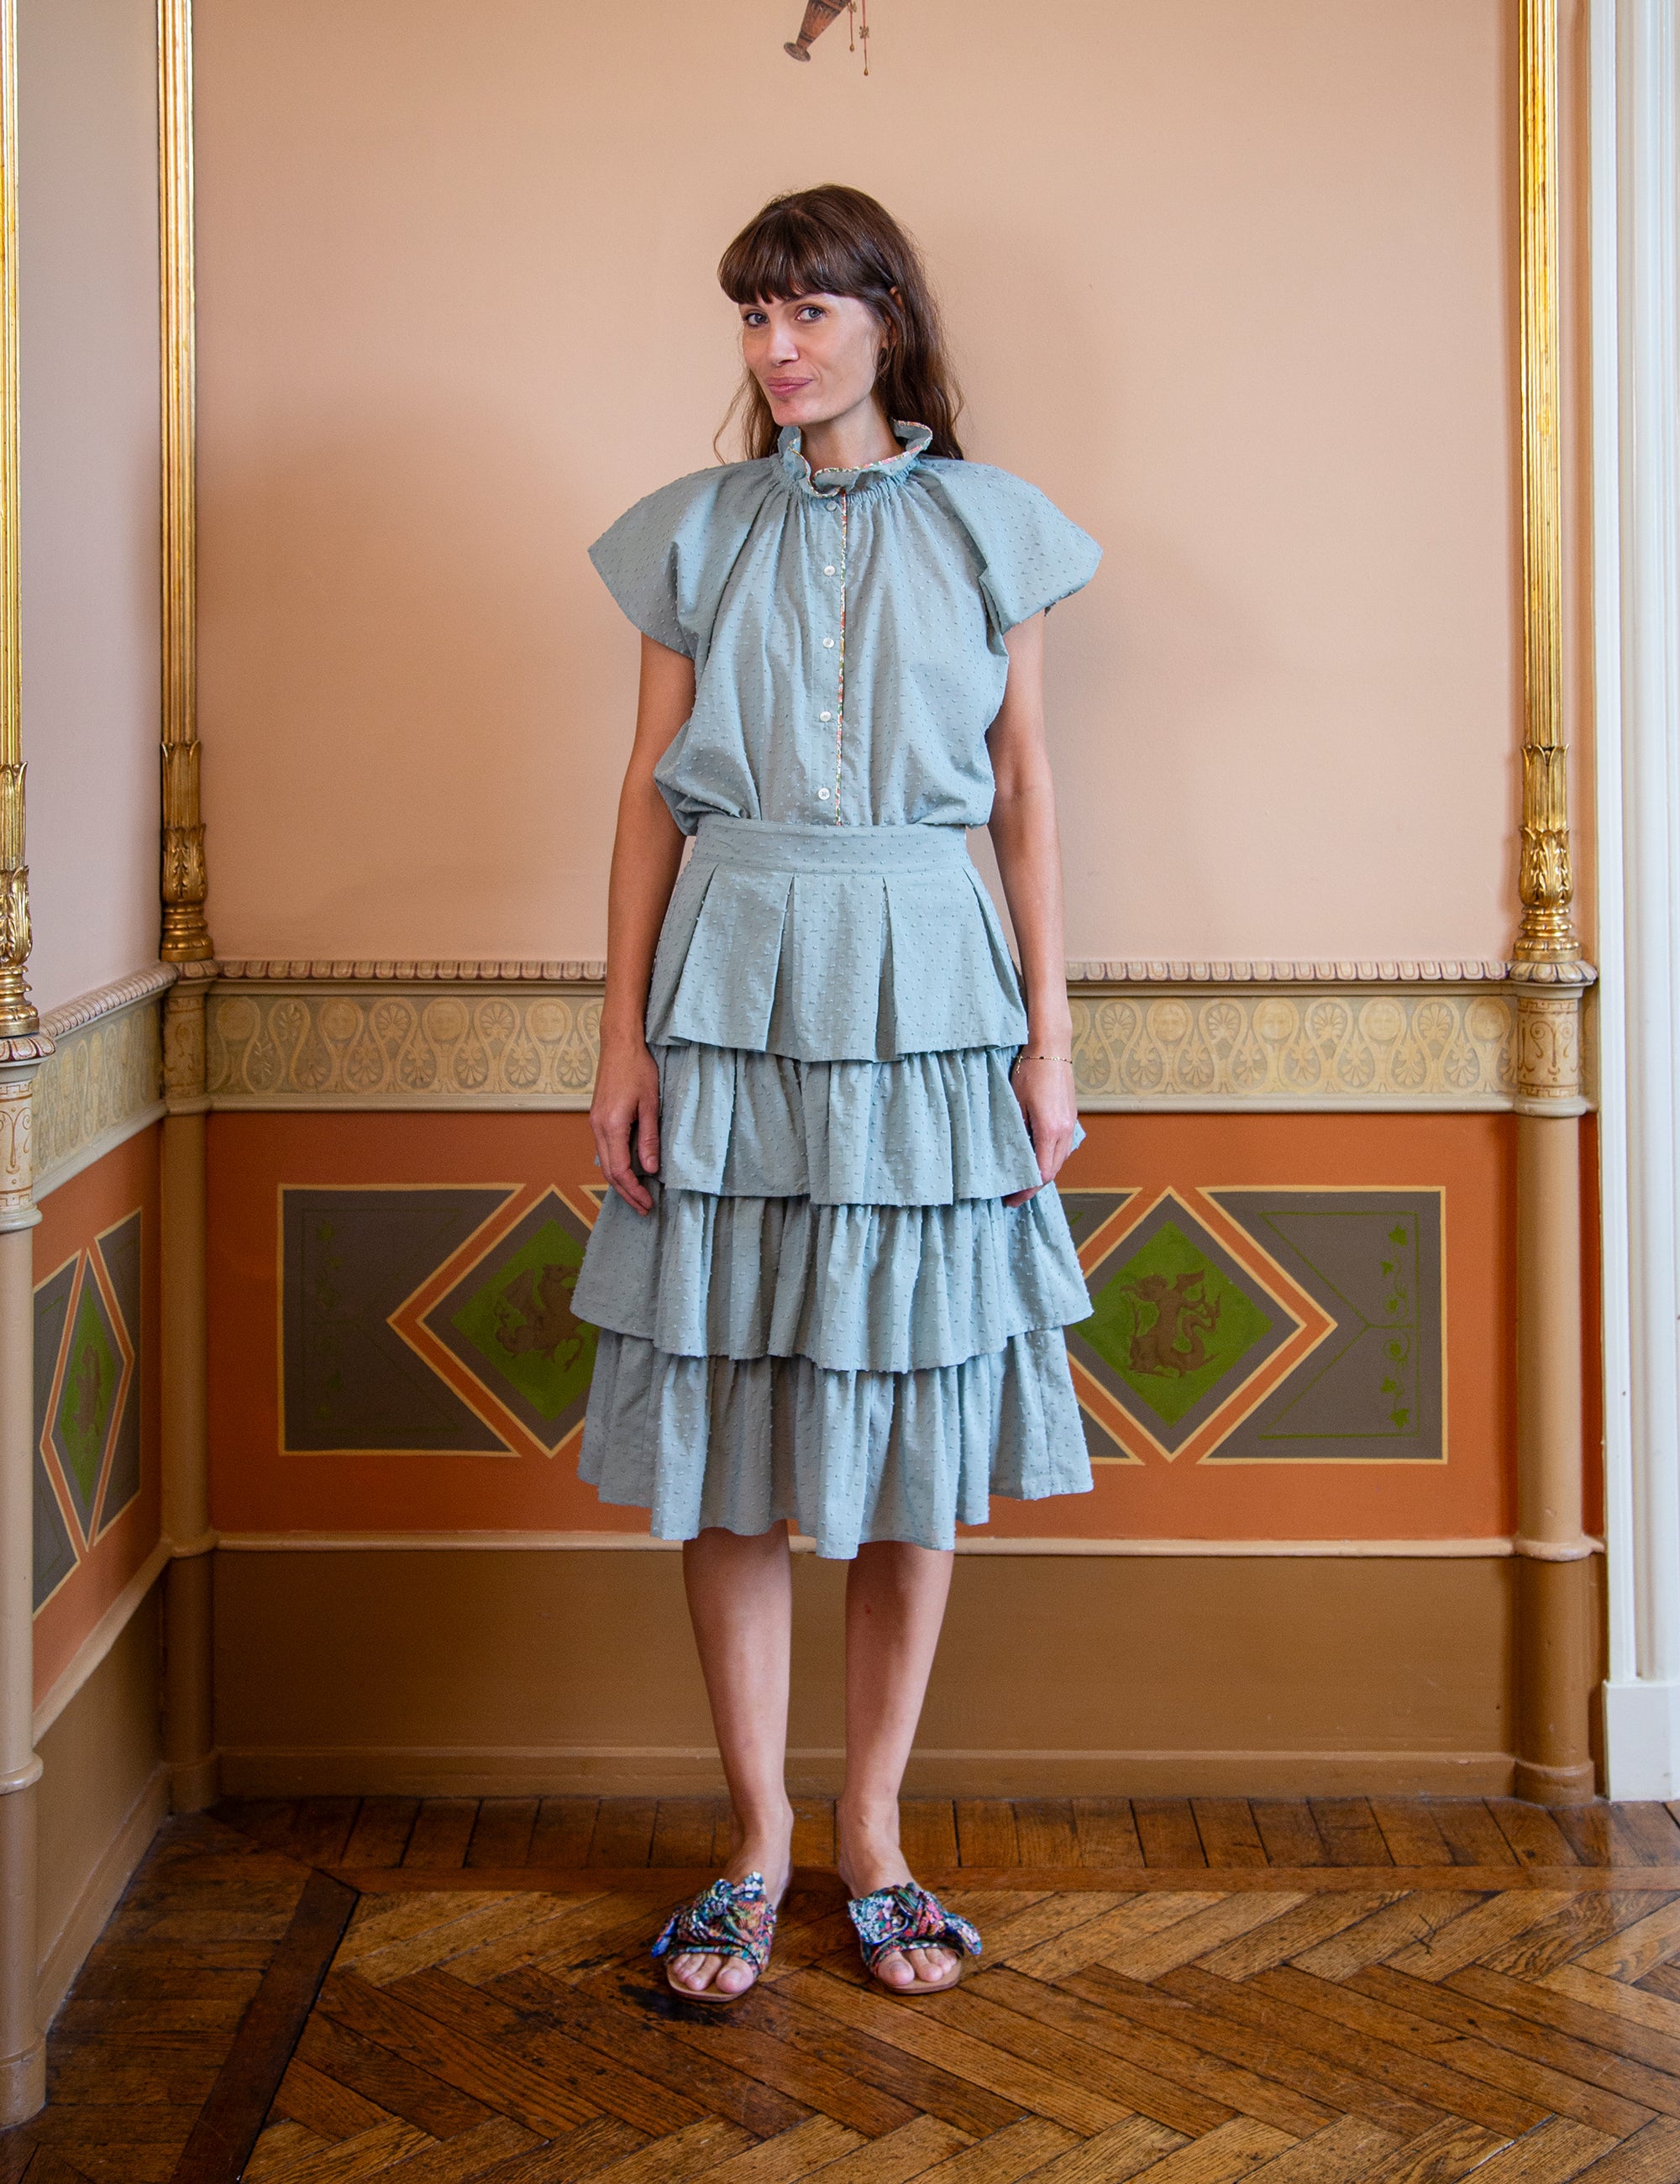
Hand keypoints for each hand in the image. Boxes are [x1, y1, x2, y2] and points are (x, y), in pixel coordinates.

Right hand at [591, 1035, 660, 1213]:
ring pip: (604, 1162)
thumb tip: (650, 1169)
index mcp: (611, 1126)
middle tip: (644, 1208)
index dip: (634, 1190)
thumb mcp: (651, 1105)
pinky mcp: (598, 1118)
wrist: (620, 1045)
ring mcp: (595, 1123)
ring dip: (620, 1181)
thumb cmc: (638, 1069)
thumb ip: (649, 1138)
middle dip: (626, 1193)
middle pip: (609, 1172)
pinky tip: (629, 1171)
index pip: (620, 1170)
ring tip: (638, 1195)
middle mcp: (598, 1127)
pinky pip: (604, 1149)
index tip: (648, 1203)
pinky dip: (615, 1166)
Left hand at [1004, 1055, 1076, 1205]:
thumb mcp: (1015, 1104)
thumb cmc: (1029, 1071)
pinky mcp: (1071, 1117)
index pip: (1042, 1173)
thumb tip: (1011, 1158)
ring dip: (1044, 1173)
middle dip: (1035, 1186)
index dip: (1027, 1191)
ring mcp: (1071, 1124)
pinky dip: (1051, 1158)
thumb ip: (1016, 1133)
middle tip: (1015, 1194)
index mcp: (1050, 1130)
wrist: (1051, 1048)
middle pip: (1053, 1171)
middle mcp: (1065, 1131)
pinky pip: (1063, 1147)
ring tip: (1024, 1179)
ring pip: (1060, 1160)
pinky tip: (1038, 1157)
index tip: (1012, 1200)